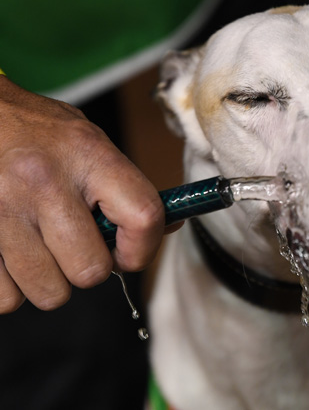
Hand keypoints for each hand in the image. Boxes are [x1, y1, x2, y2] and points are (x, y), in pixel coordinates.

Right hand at [0, 76, 165, 312]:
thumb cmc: (38, 133)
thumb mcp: (91, 143)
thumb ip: (127, 186)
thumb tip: (170, 225)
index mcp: (89, 156)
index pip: (144, 217)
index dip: (143, 249)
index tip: (129, 252)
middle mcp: (45, 182)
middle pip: (90, 270)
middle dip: (89, 268)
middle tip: (76, 245)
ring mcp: (3, 210)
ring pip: (49, 292)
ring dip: (50, 280)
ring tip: (42, 248)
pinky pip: (5, 298)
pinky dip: (12, 287)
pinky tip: (12, 254)